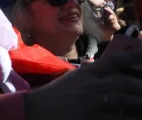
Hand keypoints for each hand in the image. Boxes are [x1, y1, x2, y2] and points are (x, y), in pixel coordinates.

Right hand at [25, 49, 141, 119]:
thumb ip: (87, 71)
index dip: (134, 56)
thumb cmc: (56, 94)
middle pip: (125, 82)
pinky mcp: (92, 117)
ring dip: (140, 102)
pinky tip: (135, 117)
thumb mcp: (72, 78)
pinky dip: (130, 118)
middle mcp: (92, 85)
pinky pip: (118, 118)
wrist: (38, 109)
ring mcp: (93, 101)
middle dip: (141, 86)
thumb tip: (95, 64)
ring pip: (125, 99)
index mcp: (88, 73)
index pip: (115, 60)